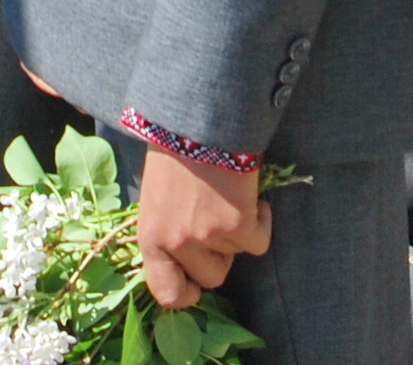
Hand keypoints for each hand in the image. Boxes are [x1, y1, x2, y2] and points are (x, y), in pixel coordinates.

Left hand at [133, 147, 269, 309]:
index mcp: (151, 237)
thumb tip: (187, 256)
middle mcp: (177, 243)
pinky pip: (259, 241)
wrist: (197, 117)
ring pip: (237, 256)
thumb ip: (168, 229)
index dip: (186, 294)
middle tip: (218, 223)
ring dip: (238, 231)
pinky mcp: (239, 223)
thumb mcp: (156, 198)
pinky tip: (251, 196)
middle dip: (220, 255)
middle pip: (212, 277)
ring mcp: (208, 235)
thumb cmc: (173, 151)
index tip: (196, 285)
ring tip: (227, 196)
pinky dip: (261, 221)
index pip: (166, 292)